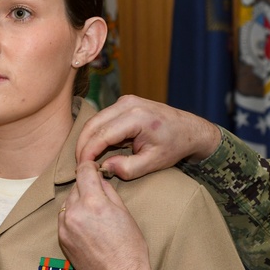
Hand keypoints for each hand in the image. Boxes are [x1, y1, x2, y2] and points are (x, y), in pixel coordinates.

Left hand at [58, 161, 154, 269]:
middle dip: (86, 187)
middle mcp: (76, 212)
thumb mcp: (124, 213)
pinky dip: (72, 217)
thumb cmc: (129, 246)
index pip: (84, 171)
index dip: (89, 166)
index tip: (93, 168)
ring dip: (78, 202)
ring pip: (68, 202)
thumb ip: (108, 192)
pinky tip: (86, 226)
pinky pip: (64, 219)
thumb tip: (98, 179)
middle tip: (98, 196)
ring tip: (93, 215)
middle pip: (76, 187)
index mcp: (94, 203)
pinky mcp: (62, 239)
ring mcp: (66, 226)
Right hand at [75, 95, 221, 180]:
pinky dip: (96, 133)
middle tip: (79, 165)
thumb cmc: (174, 146)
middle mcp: (128, 104)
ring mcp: (125, 101)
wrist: (189, 129)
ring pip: (95, 120)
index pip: (102, 135)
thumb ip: (128, 168)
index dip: (88, 152)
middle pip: (93, 124)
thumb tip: (104, 167)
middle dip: (82, 145)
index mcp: (137, 117)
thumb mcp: (153, 162)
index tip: (82, 168)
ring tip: (86, 159)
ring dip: (88, 139)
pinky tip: (97, 149)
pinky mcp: (124, 103)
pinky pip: (103, 118)